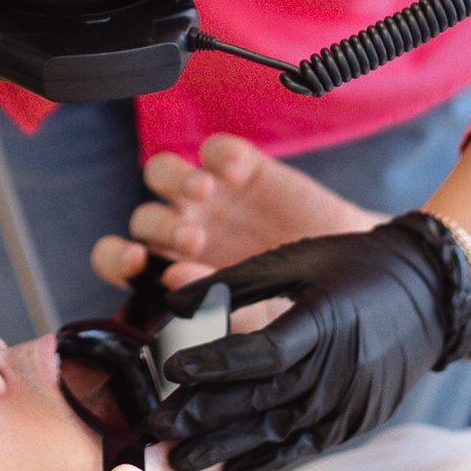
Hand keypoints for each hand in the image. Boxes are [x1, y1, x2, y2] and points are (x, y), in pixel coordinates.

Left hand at [91, 137, 372, 298]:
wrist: (353, 278)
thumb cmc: (294, 307)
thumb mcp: (258, 321)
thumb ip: (217, 313)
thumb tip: (173, 292)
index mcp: (173, 273)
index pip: (119, 260)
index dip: (117, 258)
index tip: (137, 263)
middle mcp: (183, 231)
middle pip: (144, 217)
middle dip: (161, 226)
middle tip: (193, 239)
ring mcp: (211, 198)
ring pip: (164, 173)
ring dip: (177, 180)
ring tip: (206, 192)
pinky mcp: (244, 168)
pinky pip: (216, 148)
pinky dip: (222, 154)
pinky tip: (238, 172)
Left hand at [148, 214, 470, 470]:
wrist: (433, 295)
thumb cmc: (355, 265)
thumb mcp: (298, 258)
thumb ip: (236, 280)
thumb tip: (172, 299)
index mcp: (323, 319)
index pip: (260, 351)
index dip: (214, 363)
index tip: (168, 368)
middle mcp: (337, 367)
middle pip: (260, 398)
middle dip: (202, 415)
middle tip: (153, 427)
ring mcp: (350, 401)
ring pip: (277, 430)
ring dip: (225, 447)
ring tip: (178, 459)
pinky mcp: (357, 422)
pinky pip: (304, 446)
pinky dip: (266, 459)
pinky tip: (230, 469)